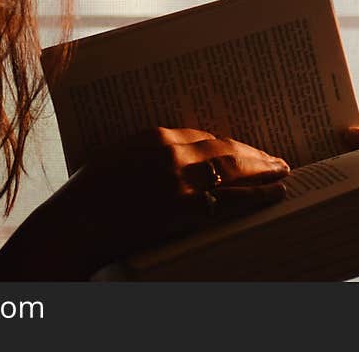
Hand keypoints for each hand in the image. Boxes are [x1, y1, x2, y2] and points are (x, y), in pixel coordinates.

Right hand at [0, 127, 289, 279]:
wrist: (75, 223)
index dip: (231, 145)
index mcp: (155, 134)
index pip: (206, 136)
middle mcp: (173, 152)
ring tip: (283, 172)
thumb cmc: (88, 193)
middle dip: (255, 155)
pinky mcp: (184, 208)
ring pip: (235, 171)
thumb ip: (149, 151)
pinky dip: (258, 196)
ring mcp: (181, 181)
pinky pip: (231, 200)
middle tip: (276, 159)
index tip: (245, 150)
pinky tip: (274, 194)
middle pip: (226, 150)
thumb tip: (175, 155)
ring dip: (263, 172)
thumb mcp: (118, 157)